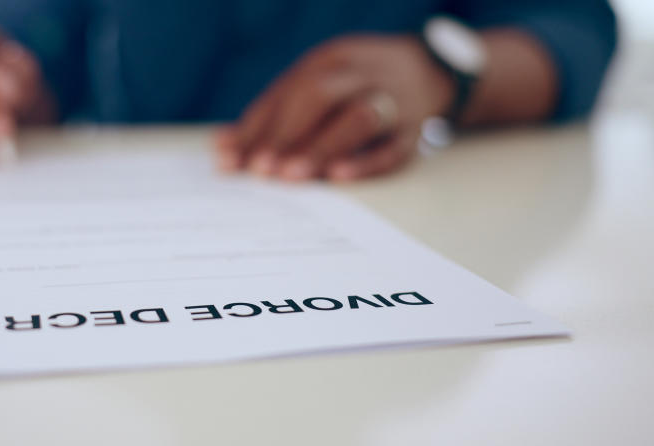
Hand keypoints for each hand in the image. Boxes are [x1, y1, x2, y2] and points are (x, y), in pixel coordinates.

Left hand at [216, 36, 454, 181]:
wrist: (431, 71)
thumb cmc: (354, 86)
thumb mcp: (315, 86)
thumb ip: (271, 117)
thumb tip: (222, 150)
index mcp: (329, 60)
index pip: (288, 92)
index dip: (258, 127)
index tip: (231, 160)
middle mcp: (360, 74)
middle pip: (320, 96)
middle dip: (286, 134)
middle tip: (261, 169)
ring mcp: (392, 100)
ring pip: (359, 117)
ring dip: (322, 146)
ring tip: (291, 176)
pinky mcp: (415, 130)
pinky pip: (395, 146)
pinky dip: (367, 162)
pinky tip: (339, 176)